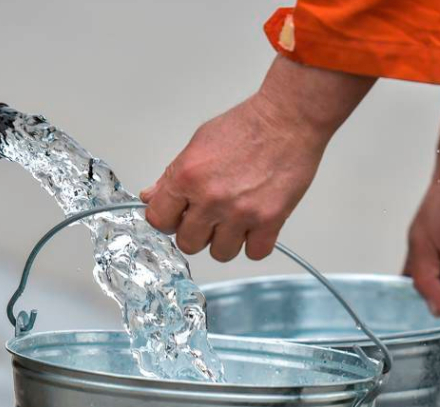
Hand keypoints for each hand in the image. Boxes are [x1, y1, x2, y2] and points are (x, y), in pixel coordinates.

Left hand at [141, 56, 373, 260]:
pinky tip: (254, 226)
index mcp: (187, 177)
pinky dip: (254, 243)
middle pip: (188, 243)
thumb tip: (152, 197)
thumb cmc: (247, 126)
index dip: (168, 220)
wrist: (287, 120)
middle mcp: (211, 198)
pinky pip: (254, 253)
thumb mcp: (198, 144)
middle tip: (209, 217)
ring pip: (220, 253)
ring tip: (234, 220)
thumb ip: (173, 176)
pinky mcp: (269, 220)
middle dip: (197, 232)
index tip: (178, 217)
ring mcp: (240, 213)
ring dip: (226, 241)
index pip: (159, 220)